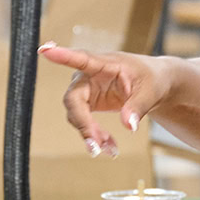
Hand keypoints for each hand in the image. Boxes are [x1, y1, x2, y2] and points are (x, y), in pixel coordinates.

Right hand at [38, 40, 170, 156]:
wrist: (155, 85)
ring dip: (90, 134)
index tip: (45, 50)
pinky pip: (84, 122)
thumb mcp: (150, 92)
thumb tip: (128, 125)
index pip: (82, 59)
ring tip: (110, 149)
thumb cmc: (152, 79)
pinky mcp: (89, 103)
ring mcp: (87, 90)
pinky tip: (109, 147)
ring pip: (76, 114)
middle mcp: (90, 75)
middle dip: (82, 123)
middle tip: (95, 144)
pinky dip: (95, 137)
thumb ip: (138, 107)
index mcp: (105, 64)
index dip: (63, 55)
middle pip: (73, 98)